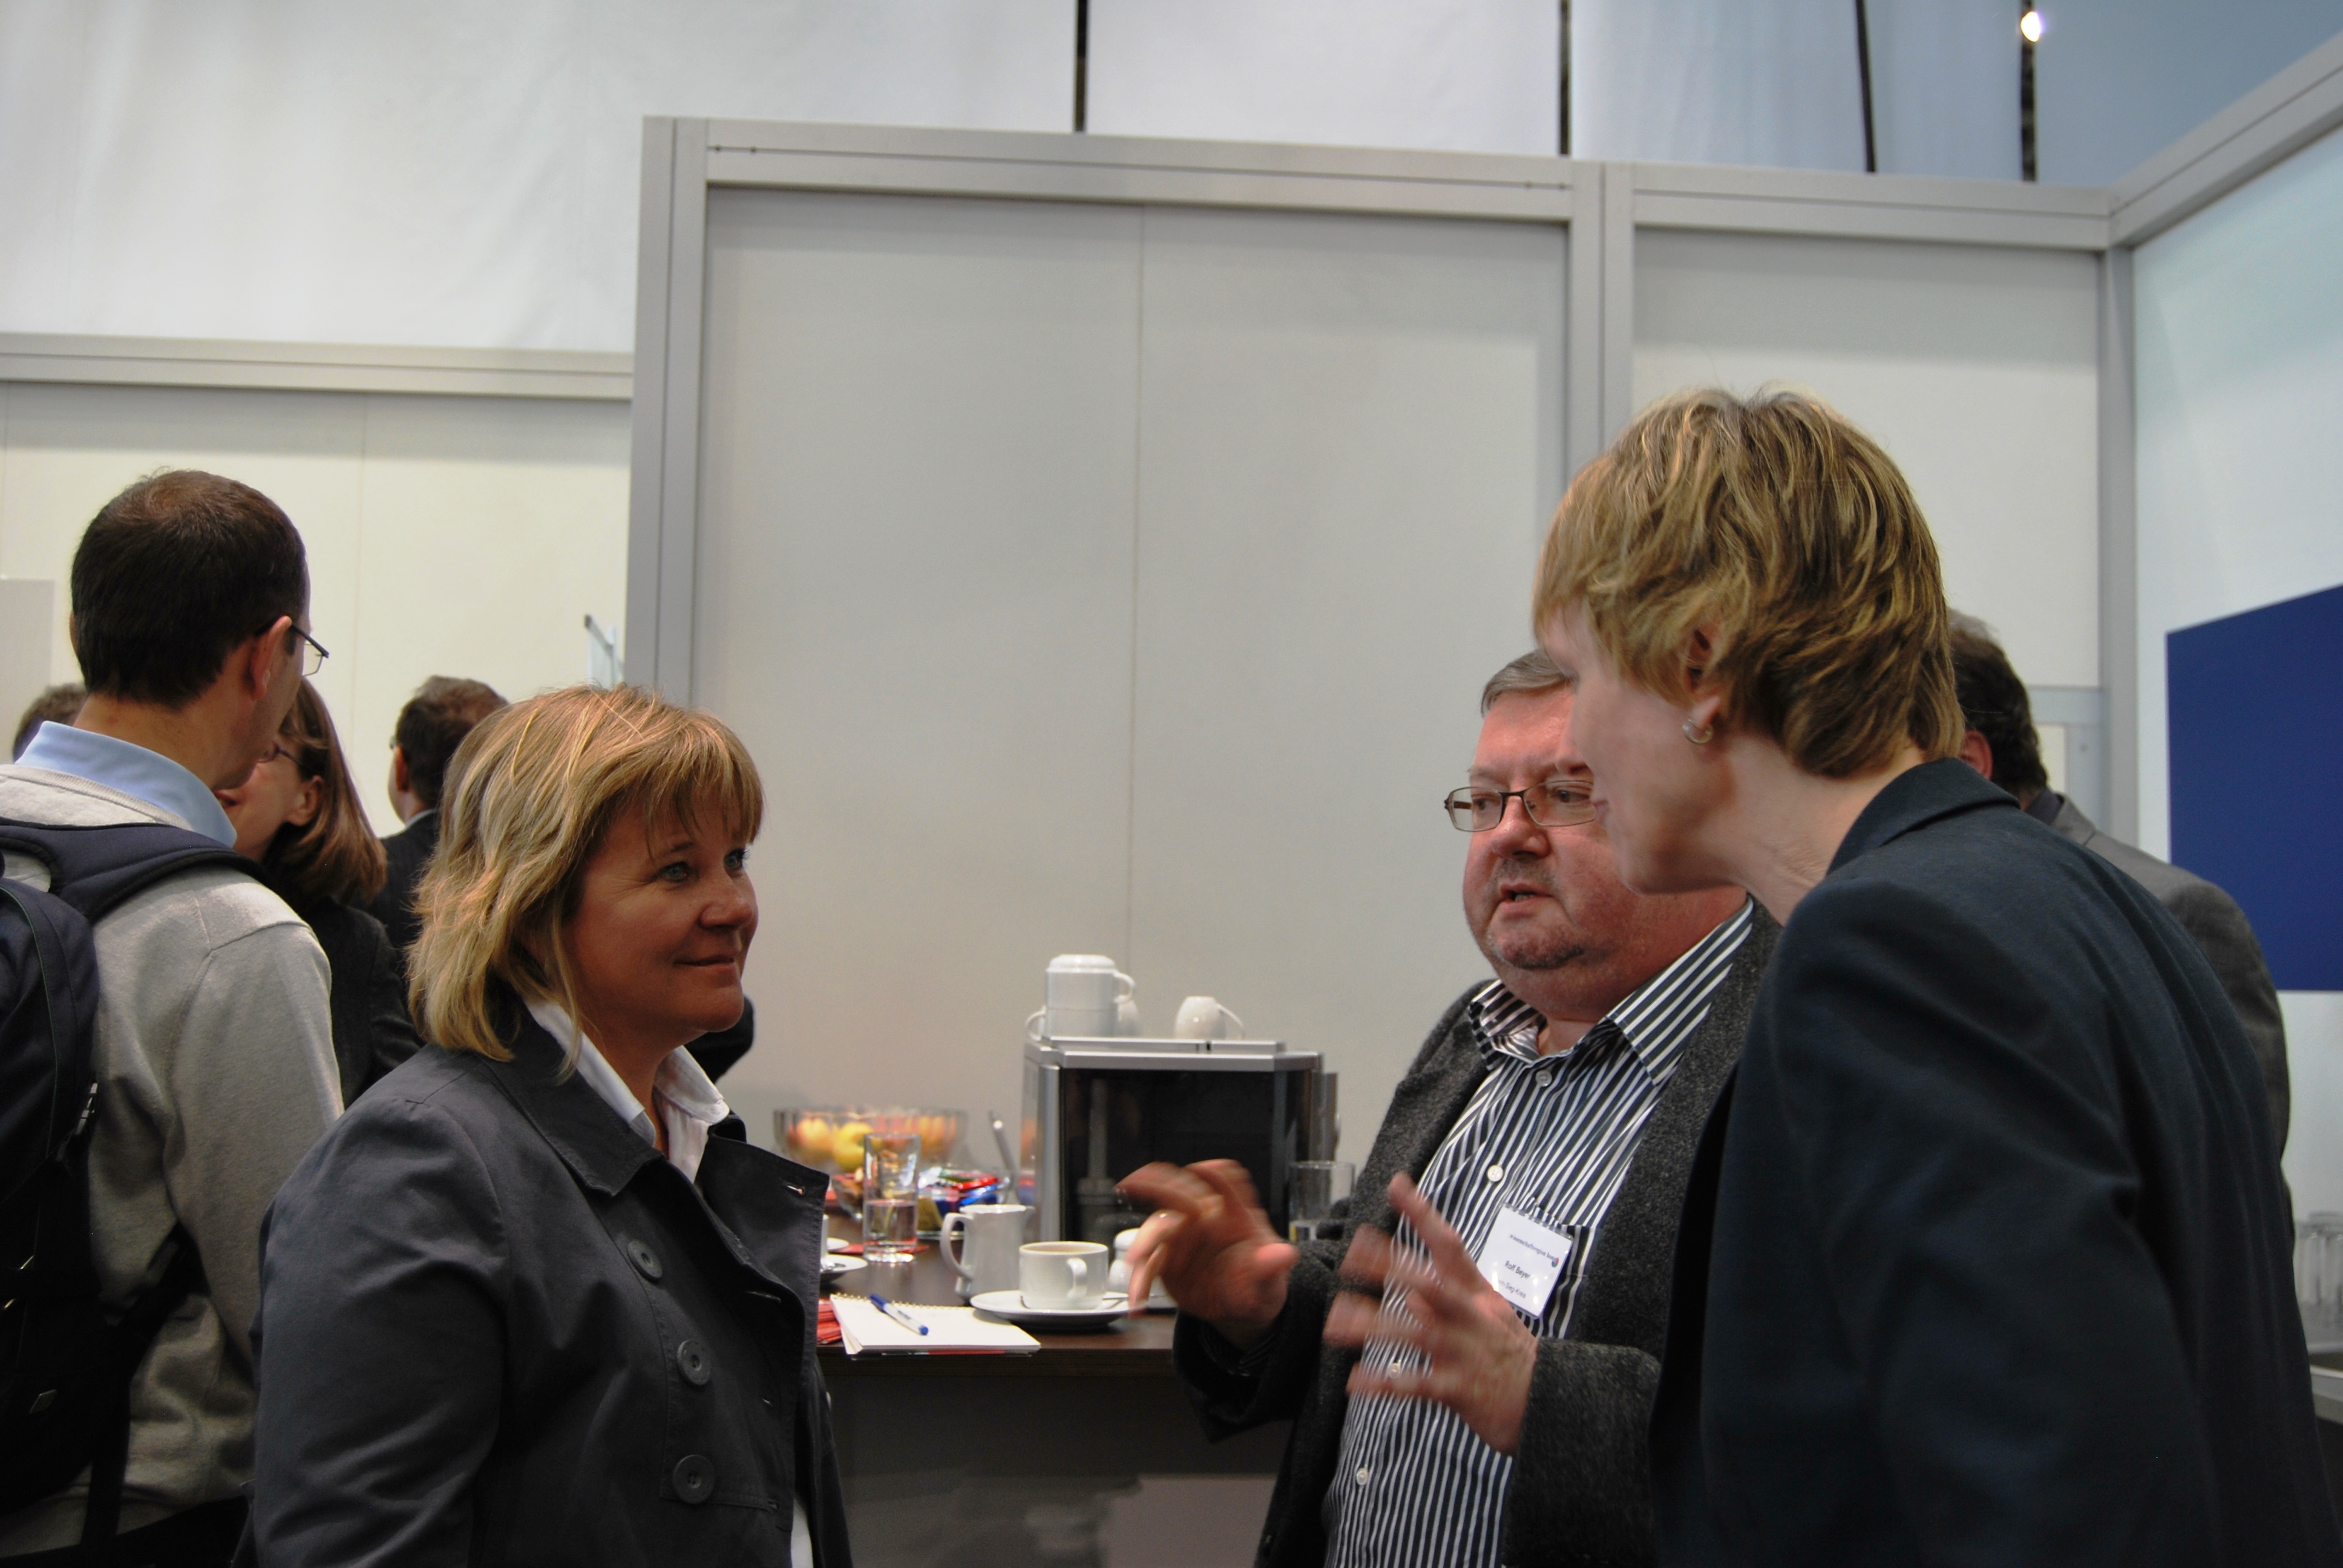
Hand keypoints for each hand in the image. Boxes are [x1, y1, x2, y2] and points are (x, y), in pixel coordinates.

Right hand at [1117, 1160, 1297, 1347]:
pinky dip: (1139, 1282)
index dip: (1213, 1174)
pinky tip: (1137, 1302)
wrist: (1243, 1309)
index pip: (1227, 1184)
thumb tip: (1284, 1254)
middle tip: (1135, 1182)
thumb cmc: (1259, 1281)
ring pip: (1157, 1228)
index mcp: (1234, 1215)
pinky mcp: (1166, 1262)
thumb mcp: (1271, 1279)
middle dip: (1155, 1185)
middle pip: (1179, 1193)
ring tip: (1137, 1261)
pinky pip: (1149, 1266)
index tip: (1200, 1169)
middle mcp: (1204, 1220)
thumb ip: (1272, 1266)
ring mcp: (1182, 1239)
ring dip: (1144, 1243)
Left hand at [1323, 1172, 1536, 1456]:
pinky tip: (1356, 1381)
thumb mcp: (1487, 1319)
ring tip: (1335, 1322)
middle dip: (1389, 1266)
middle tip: (1351, 1253)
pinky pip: (1415, 1385)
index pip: (1449, 1245)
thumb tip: (1408, 1292)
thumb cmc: (1512, 1358)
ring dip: (1371, 1326)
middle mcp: (1470, 1318)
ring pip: (1414, 1332)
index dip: (1423, 1214)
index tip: (1397, 1185)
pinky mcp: (1460, 1390)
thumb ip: (1445, 1304)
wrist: (1552, 1403)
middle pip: (1428, 1283)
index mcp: (1477, 1295)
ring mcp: (1464, 1353)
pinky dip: (1384, 1383)